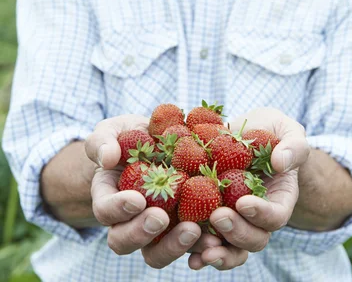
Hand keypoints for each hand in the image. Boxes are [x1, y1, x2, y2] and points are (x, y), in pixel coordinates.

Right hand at [85, 115, 203, 266]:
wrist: (156, 141)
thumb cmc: (128, 135)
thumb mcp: (112, 130)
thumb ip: (102, 141)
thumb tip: (107, 158)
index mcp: (108, 196)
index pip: (105, 211)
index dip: (117, 209)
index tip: (137, 199)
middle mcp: (128, 219)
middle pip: (124, 241)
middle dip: (141, 233)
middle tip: (161, 218)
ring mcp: (156, 226)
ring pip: (156, 252)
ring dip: (174, 245)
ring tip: (194, 230)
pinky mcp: (181, 224)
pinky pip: (189, 243)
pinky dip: (201, 242)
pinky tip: (216, 234)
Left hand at [188, 108, 309, 270]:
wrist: (245, 132)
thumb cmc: (272, 131)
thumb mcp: (289, 131)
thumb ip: (293, 146)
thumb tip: (280, 163)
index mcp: (280, 198)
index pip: (275, 216)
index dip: (261, 213)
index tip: (243, 202)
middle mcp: (258, 216)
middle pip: (254, 238)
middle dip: (237, 232)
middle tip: (218, 217)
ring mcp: (235, 219)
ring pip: (231, 248)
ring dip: (218, 252)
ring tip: (203, 248)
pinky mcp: (210, 215)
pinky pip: (207, 239)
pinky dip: (198, 249)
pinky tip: (189, 256)